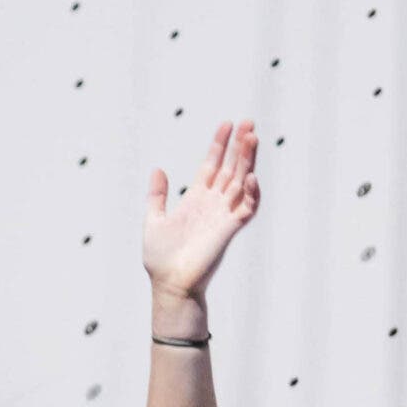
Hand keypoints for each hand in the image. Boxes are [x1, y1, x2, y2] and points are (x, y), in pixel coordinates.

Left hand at [141, 119, 260, 309]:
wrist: (169, 284)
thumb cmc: (161, 259)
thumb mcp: (154, 220)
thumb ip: (157, 195)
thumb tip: (158, 169)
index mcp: (196, 199)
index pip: (212, 165)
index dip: (219, 145)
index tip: (226, 124)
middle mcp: (213, 204)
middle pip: (231, 168)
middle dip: (240, 146)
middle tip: (248, 122)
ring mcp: (223, 215)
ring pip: (241, 182)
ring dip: (248, 161)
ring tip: (252, 137)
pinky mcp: (229, 229)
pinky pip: (246, 208)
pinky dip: (251, 193)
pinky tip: (250, 176)